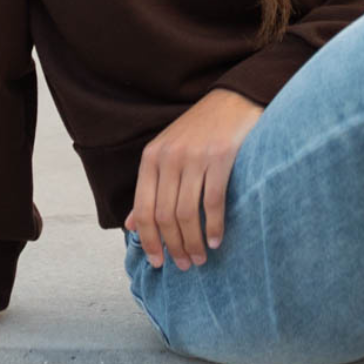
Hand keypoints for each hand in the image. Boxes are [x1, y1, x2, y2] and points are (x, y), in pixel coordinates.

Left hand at [124, 87, 263, 270]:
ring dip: (193, 242)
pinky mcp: (221, 157)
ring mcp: (194, 157)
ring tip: (200, 258)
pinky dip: (214, 226)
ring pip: (187, 213)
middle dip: (173, 246)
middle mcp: (169, 157)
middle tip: (185, 265)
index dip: (149, 241)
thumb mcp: (167, 155)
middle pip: (164, 215)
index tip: (158, 262)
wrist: (234, 99)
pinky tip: (216, 241)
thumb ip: (150, 189)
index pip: (143, 209)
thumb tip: (130, 226)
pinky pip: (213, 201)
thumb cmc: (200, 131)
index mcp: (151, 158)